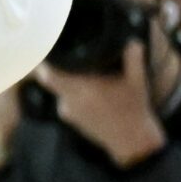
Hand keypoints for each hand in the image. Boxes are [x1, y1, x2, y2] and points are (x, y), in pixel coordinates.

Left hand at [35, 41, 164, 169]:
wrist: (132, 141)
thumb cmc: (134, 109)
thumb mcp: (137, 82)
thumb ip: (133, 59)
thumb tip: (133, 40)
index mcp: (83, 90)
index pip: (48, 75)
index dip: (43, 63)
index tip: (45, 50)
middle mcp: (71, 101)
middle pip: (50, 80)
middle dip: (53, 68)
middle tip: (60, 56)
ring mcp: (68, 112)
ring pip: (58, 90)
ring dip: (66, 81)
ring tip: (81, 73)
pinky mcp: (71, 120)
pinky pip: (64, 100)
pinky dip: (71, 94)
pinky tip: (85, 90)